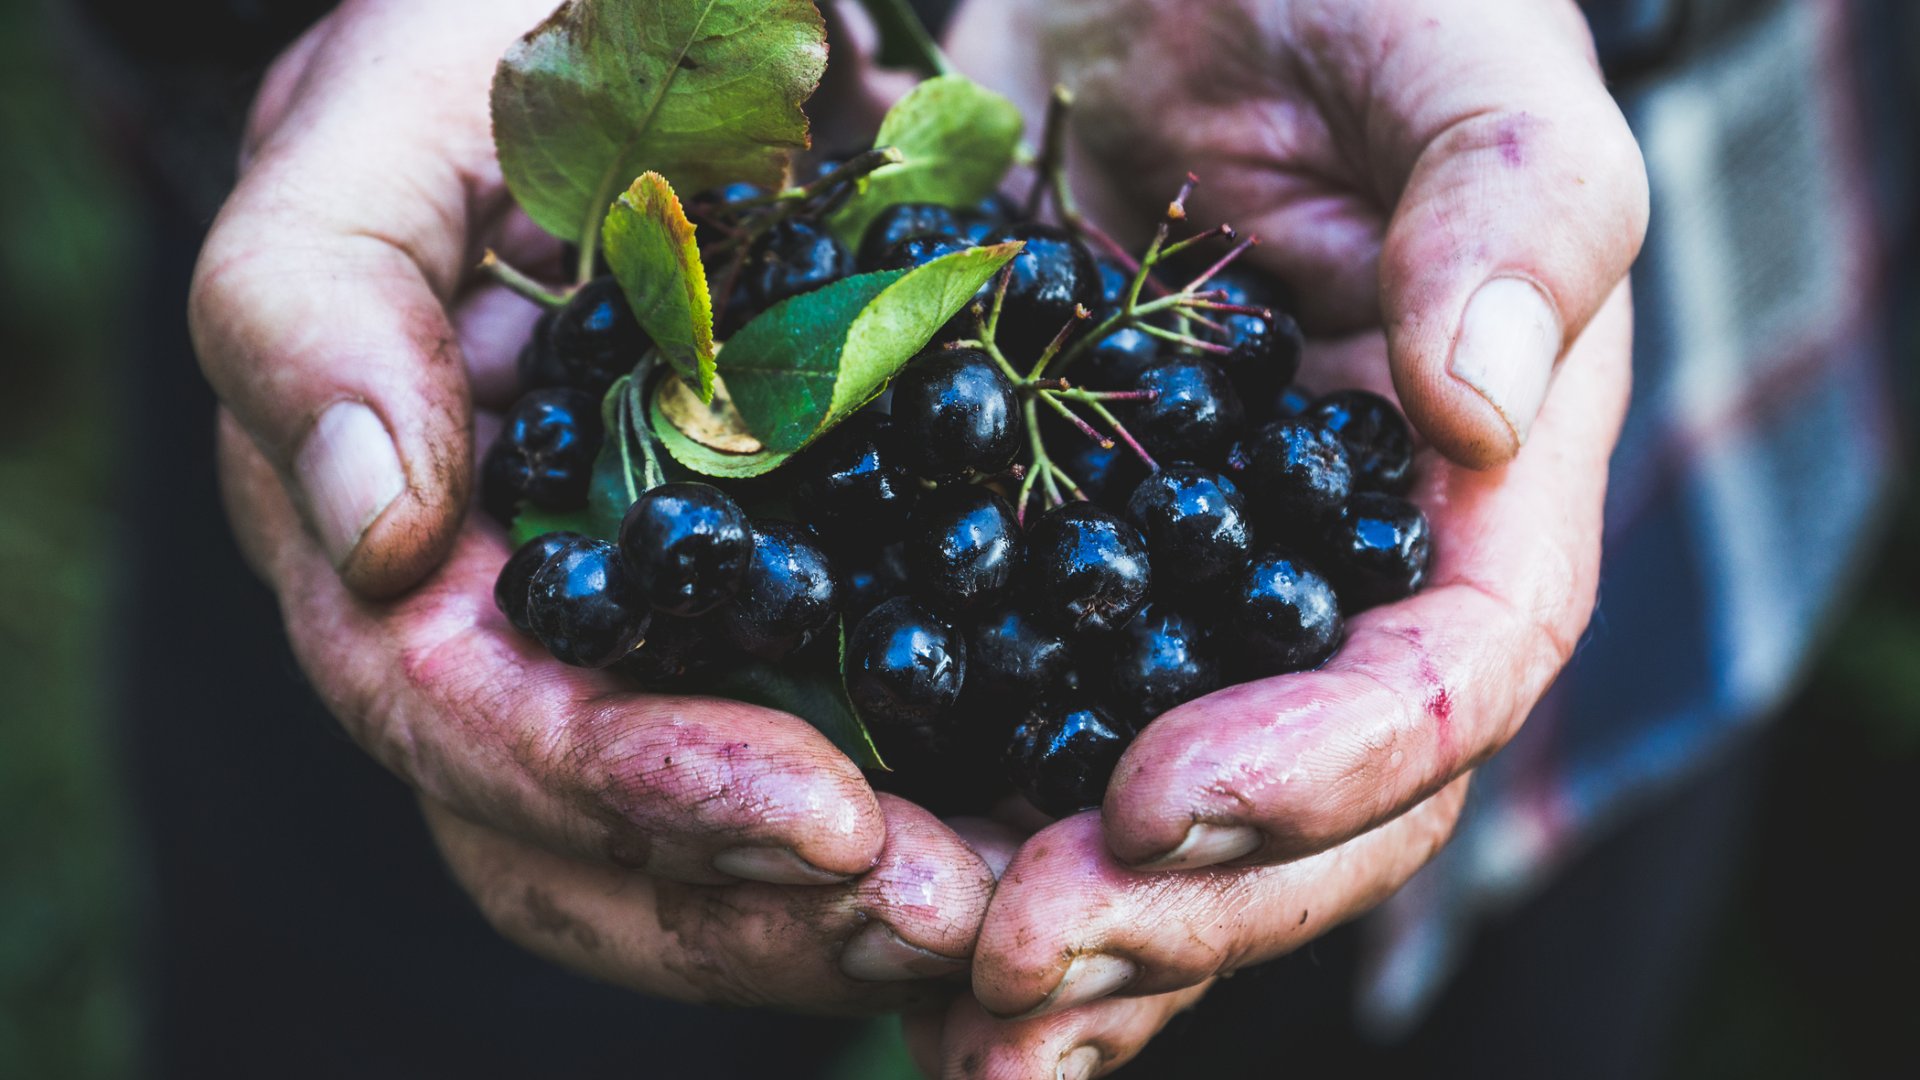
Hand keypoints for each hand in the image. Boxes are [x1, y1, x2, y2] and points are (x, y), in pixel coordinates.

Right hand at [195, 0, 992, 1007]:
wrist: (699, 14)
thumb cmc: (532, 30)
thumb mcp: (399, 100)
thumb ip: (316, 287)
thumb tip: (366, 526)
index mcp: (404, 529)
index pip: (464, 720)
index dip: (619, 791)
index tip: (814, 817)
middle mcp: (521, 619)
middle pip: (586, 847)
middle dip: (757, 907)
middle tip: (949, 912)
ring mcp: (663, 633)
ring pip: (708, 855)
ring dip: (851, 912)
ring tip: (1008, 906)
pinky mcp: (809, 608)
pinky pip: (849, 763)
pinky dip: (933, 826)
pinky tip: (1042, 839)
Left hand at [924, 0, 1646, 1070]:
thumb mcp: (1461, 59)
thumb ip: (1516, 212)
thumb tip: (1473, 411)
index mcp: (1471, 494)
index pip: (1442, 686)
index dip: (1322, 771)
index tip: (1164, 802)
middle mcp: (1337, 580)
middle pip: (1305, 812)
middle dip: (1177, 906)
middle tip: (1020, 958)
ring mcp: (1195, 596)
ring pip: (1166, 823)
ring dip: (1073, 936)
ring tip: (960, 1013)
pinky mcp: (1054, 573)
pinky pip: (1026, 734)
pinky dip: (968, 838)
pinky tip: (885, 919)